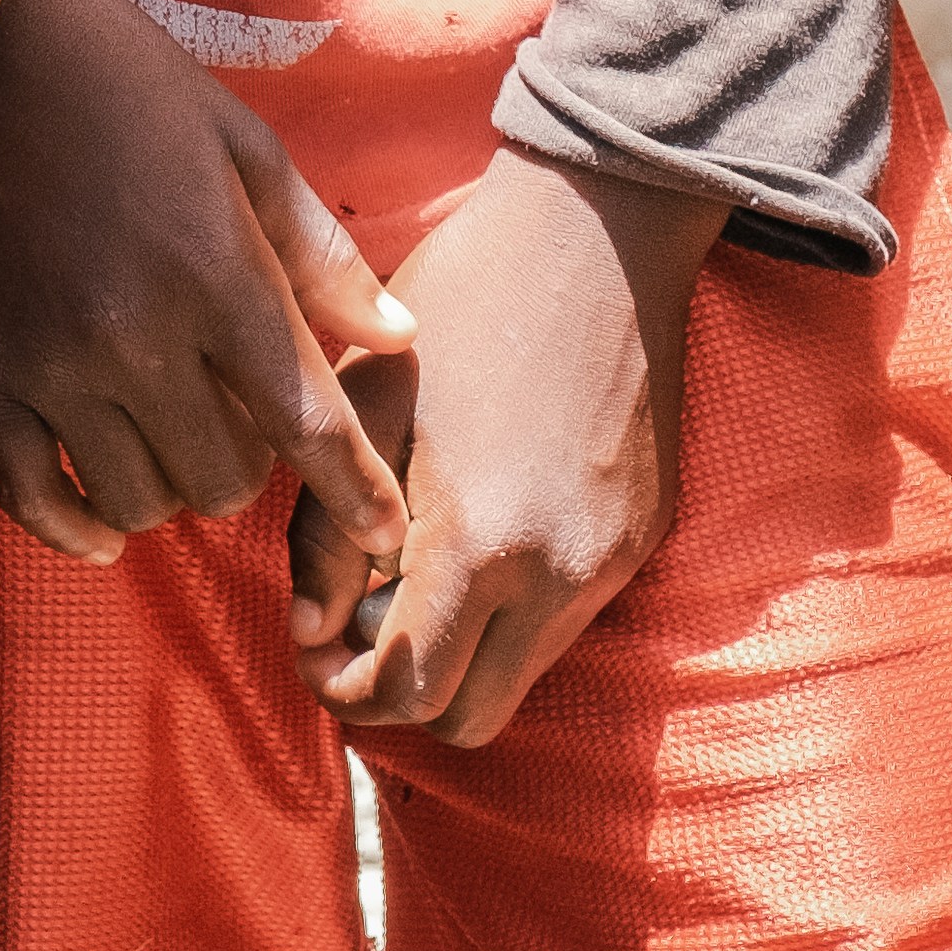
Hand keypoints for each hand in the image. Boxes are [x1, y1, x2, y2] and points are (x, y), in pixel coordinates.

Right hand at [0, 0, 415, 571]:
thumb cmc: (119, 83)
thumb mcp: (240, 142)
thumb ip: (319, 251)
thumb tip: (396, 335)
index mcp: (214, 272)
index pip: (305, 420)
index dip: (357, 488)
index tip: (388, 530)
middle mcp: (135, 334)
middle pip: (223, 479)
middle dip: (252, 462)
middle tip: (241, 411)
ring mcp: (49, 363)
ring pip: (138, 500)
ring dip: (171, 484)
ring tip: (171, 431)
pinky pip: (31, 498)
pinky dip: (76, 528)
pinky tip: (106, 524)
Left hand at [292, 152, 721, 750]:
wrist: (599, 231)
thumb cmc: (466, 299)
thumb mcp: (368, 403)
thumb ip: (326, 532)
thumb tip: (309, 629)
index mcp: (479, 541)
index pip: (404, 693)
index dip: (341, 688)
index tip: (313, 641)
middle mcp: (558, 575)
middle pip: (466, 719)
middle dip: (400, 690)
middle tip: (358, 619)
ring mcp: (610, 561)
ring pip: (520, 679)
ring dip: (460, 656)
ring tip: (415, 572)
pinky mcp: (641, 538)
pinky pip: (566, 622)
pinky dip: (512, 613)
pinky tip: (478, 533)